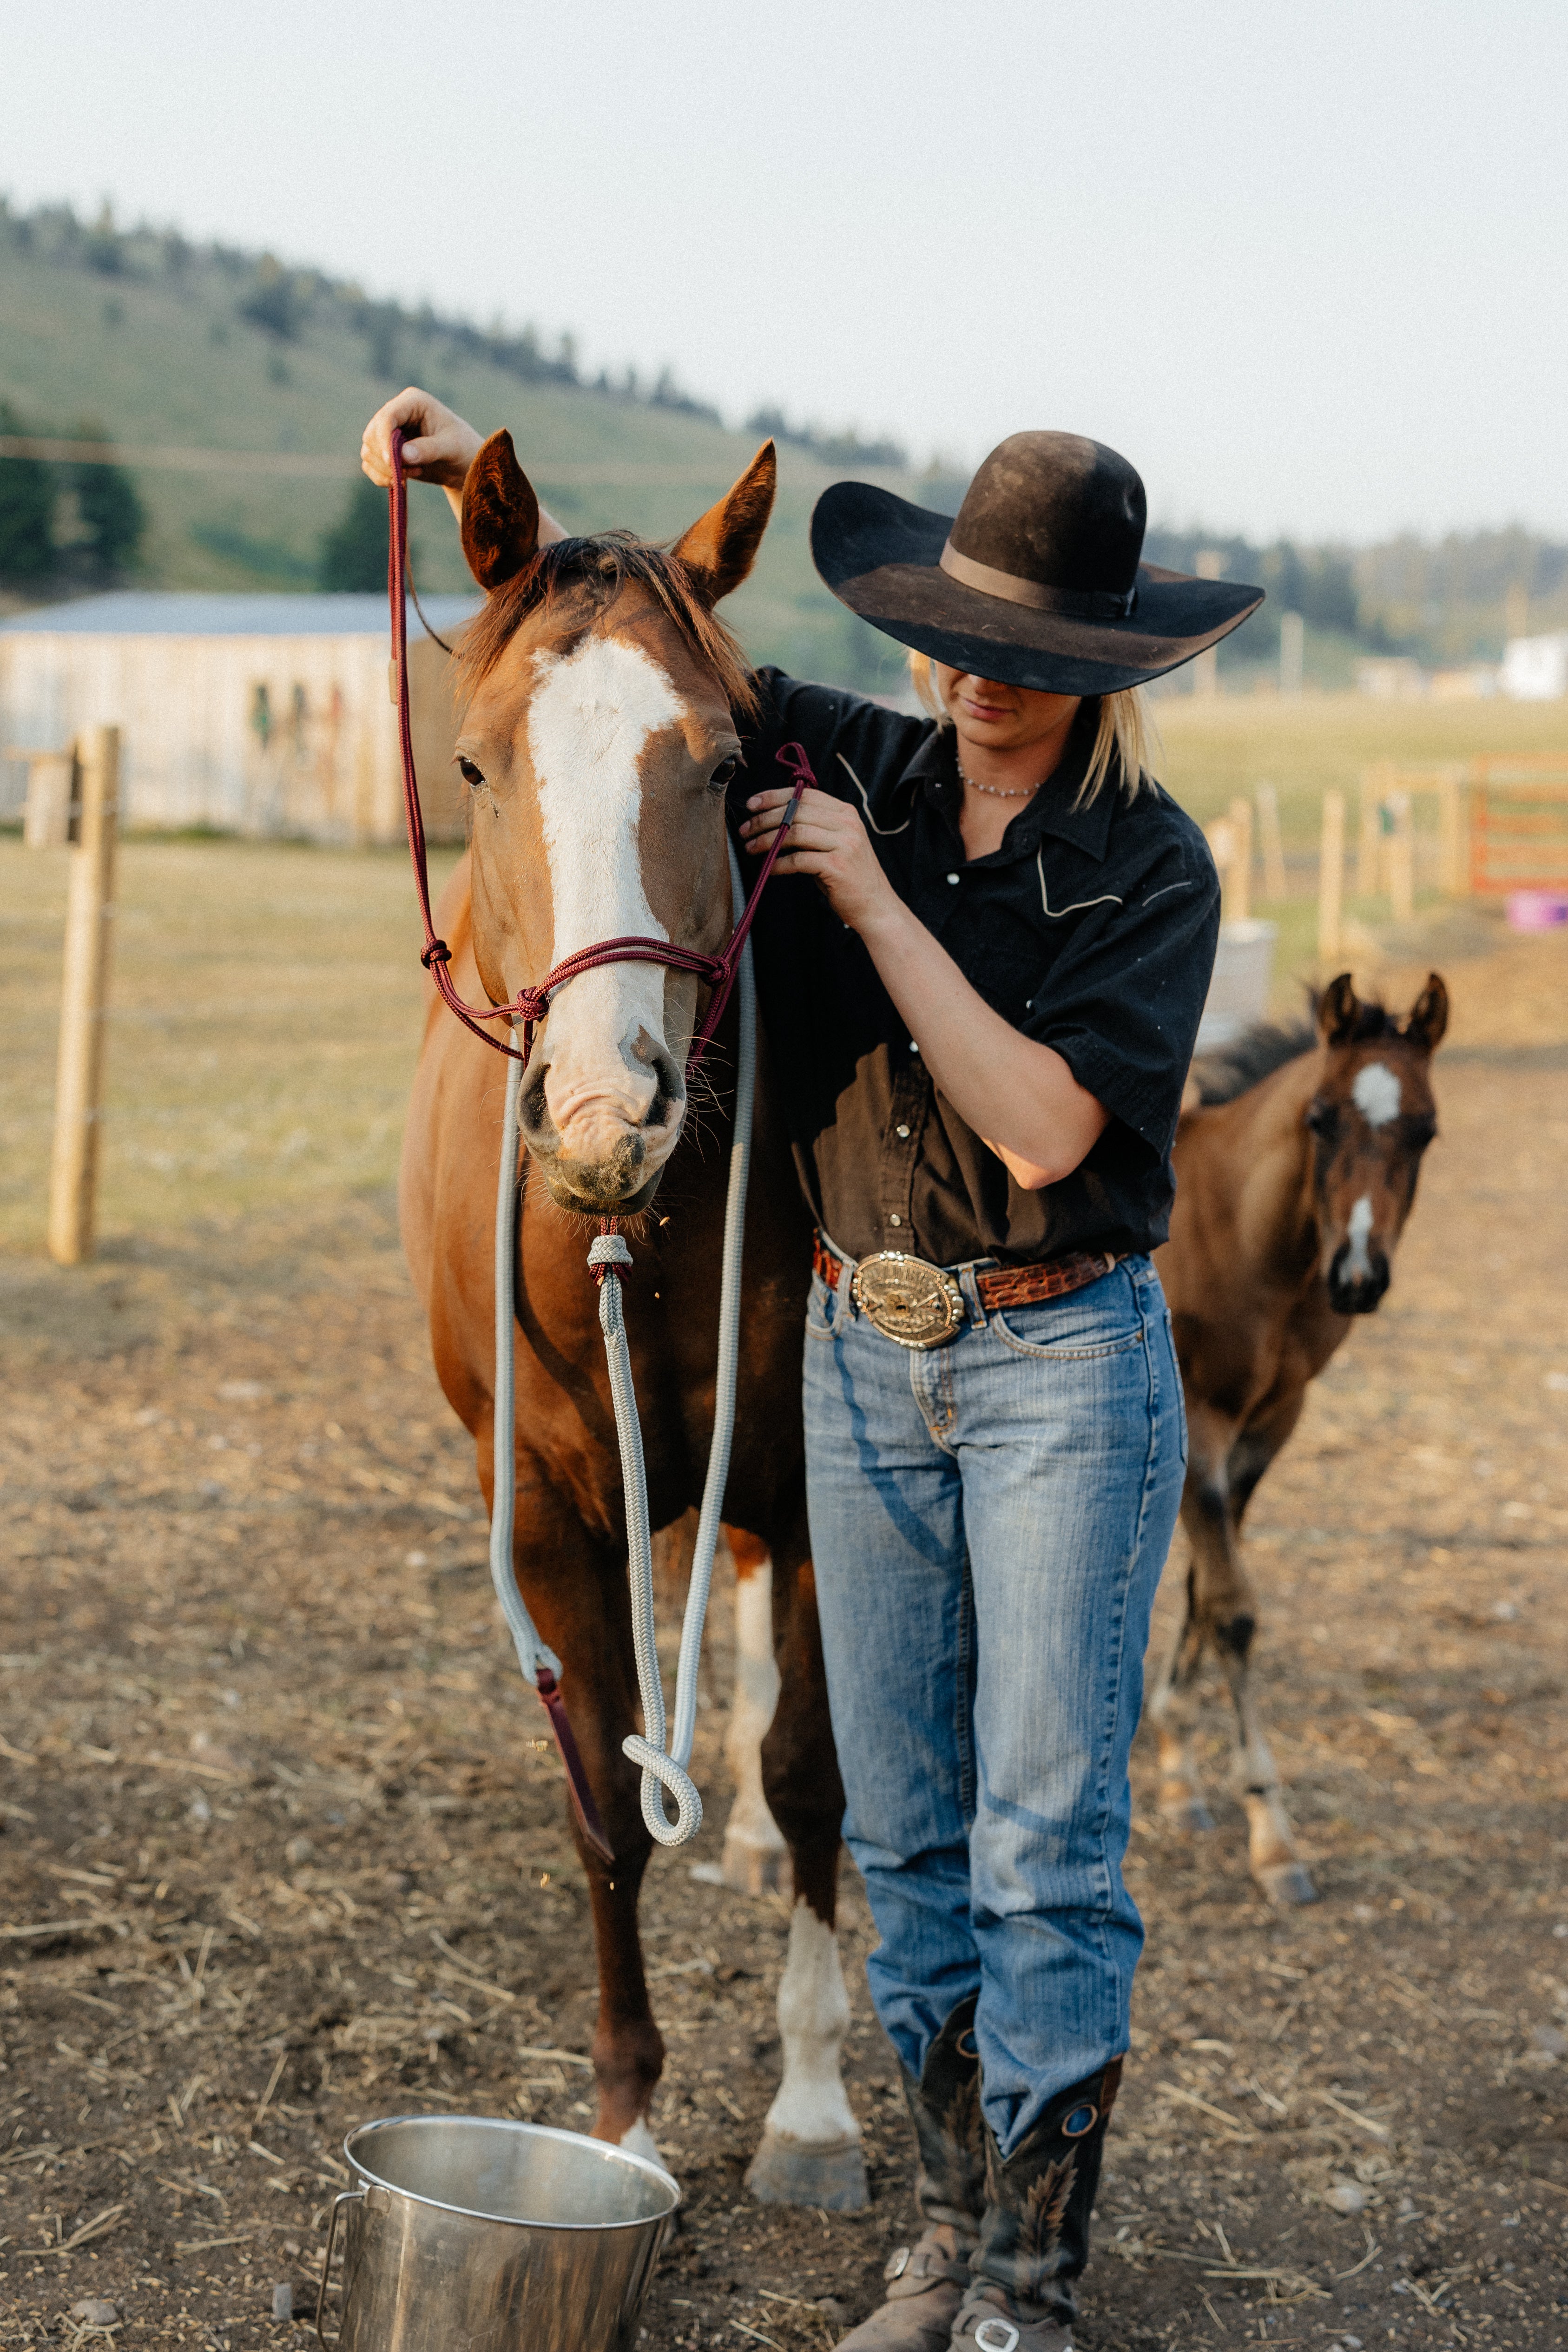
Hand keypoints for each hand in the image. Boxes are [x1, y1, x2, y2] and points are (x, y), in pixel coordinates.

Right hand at [360, 388, 481, 491]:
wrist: (463, 464)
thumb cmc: (463, 448)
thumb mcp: (451, 448)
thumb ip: (429, 449)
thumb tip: (403, 455)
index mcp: (413, 402)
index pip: (387, 417)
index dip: (384, 439)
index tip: (392, 462)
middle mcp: (396, 413)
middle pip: (372, 435)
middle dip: (385, 458)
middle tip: (406, 474)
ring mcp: (388, 432)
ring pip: (369, 451)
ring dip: (385, 469)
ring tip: (412, 474)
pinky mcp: (385, 451)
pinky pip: (369, 465)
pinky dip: (381, 477)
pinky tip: (401, 481)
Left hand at [739, 786, 898, 934]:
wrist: (875, 906)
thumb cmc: (848, 876)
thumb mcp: (835, 842)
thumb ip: (813, 827)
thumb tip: (774, 817)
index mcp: (845, 812)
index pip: (805, 794)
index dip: (774, 796)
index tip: (752, 804)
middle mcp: (847, 823)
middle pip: (797, 810)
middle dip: (765, 819)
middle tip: (745, 829)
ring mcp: (845, 844)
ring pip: (795, 832)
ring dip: (767, 840)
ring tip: (750, 848)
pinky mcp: (838, 866)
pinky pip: (798, 860)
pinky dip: (779, 864)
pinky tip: (769, 868)